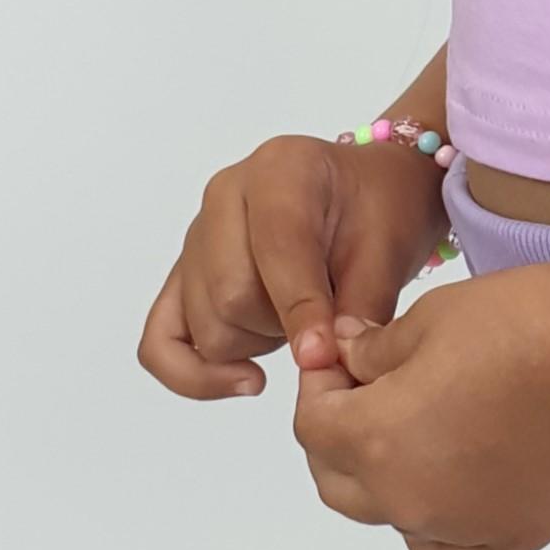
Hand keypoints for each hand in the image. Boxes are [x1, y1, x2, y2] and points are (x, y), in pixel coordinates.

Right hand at [137, 131, 444, 401]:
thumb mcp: (390, 248)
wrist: (365, 198)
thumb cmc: (380, 213)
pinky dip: (194, 374)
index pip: (277, 247)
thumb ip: (360, 303)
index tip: (322, 356)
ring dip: (257, 343)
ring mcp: (197, 236)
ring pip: (207, 326)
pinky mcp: (183, 276)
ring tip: (300, 315)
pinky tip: (246, 380)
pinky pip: (160, 340)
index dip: (301, 309)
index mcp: (281, 169)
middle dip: (284, 327)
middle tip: (328, 316)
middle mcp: (225, 195)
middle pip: (231, 295)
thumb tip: (321, 362)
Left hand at [292, 259, 549, 549]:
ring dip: (382, 478)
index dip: (318, 384)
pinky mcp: (514, 537)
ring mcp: (463, 529)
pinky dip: (432, 531)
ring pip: (390, 519)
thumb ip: (373, 350)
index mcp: (377, 443)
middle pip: (337, 483)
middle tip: (364, 387)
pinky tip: (444, 491)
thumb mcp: (429, 317)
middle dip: (336, 435)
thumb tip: (344, 356)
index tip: (339, 356)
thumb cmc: (522, 320)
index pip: (312, 427)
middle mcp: (410, 501)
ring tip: (414, 427)